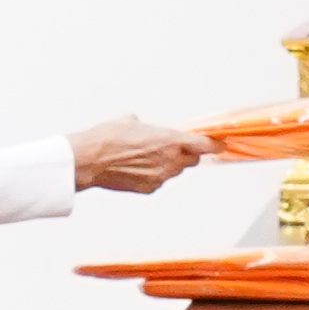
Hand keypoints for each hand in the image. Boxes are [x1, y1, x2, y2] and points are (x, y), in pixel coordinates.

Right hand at [66, 116, 205, 195]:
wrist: (90, 159)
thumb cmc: (108, 138)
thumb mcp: (131, 120)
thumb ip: (146, 125)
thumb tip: (144, 127)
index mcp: (171, 140)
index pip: (204, 145)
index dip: (214, 145)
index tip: (218, 144)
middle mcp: (171, 160)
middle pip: (192, 160)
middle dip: (186, 154)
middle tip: (170, 147)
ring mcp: (161, 177)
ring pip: (174, 171)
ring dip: (167, 164)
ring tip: (144, 157)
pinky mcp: (150, 188)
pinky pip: (159, 181)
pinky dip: (153, 175)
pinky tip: (135, 168)